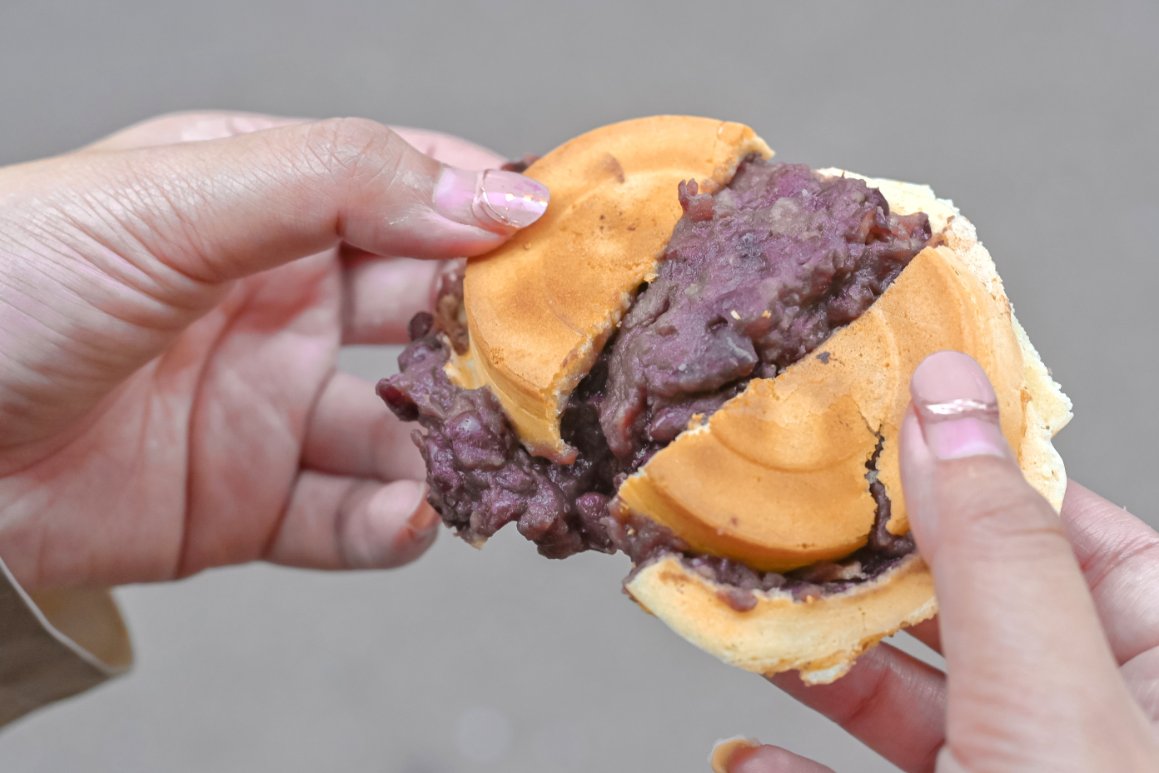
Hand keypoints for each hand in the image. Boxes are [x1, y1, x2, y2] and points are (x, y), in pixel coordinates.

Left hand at [0, 111, 547, 589]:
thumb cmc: (3, 289)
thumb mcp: (174, 201)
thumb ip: (340, 185)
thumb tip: (490, 198)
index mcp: (258, 202)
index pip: (404, 189)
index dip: (487, 207)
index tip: (565, 235)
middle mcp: (273, 300)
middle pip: (422, 311)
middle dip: (490, 333)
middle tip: (552, 358)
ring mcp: (262, 404)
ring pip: (400, 424)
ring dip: (452, 443)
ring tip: (487, 454)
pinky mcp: (243, 502)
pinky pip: (345, 515)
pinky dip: (389, 522)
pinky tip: (406, 512)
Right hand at [718, 351, 1158, 770]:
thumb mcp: (1049, 704)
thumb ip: (995, 552)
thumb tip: (947, 400)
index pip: (1072, 529)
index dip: (978, 467)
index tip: (886, 418)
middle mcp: (1092, 725)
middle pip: (968, 606)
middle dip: (867, 567)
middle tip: (791, 515)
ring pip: (908, 695)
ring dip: (816, 659)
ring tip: (747, 614)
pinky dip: (795, 768)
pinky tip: (747, 755)